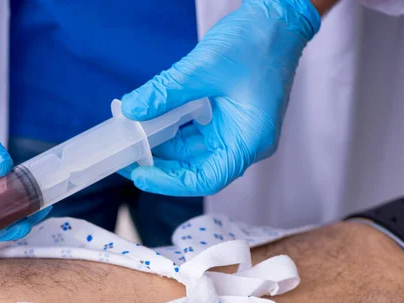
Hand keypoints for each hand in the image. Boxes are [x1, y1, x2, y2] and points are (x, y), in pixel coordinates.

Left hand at [120, 0, 319, 195]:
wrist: (278, 19)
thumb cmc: (257, 41)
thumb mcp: (203, 67)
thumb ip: (165, 92)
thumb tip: (131, 110)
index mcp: (250, 139)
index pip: (206, 178)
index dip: (170, 182)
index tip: (140, 175)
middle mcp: (244, 142)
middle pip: (196, 169)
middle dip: (159, 166)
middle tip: (126, 158)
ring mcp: (236, 131)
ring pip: (192, 152)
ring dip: (162, 148)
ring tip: (132, 141)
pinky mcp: (226, 119)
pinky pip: (194, 134)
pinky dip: (171, 131)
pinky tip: (148, 123)